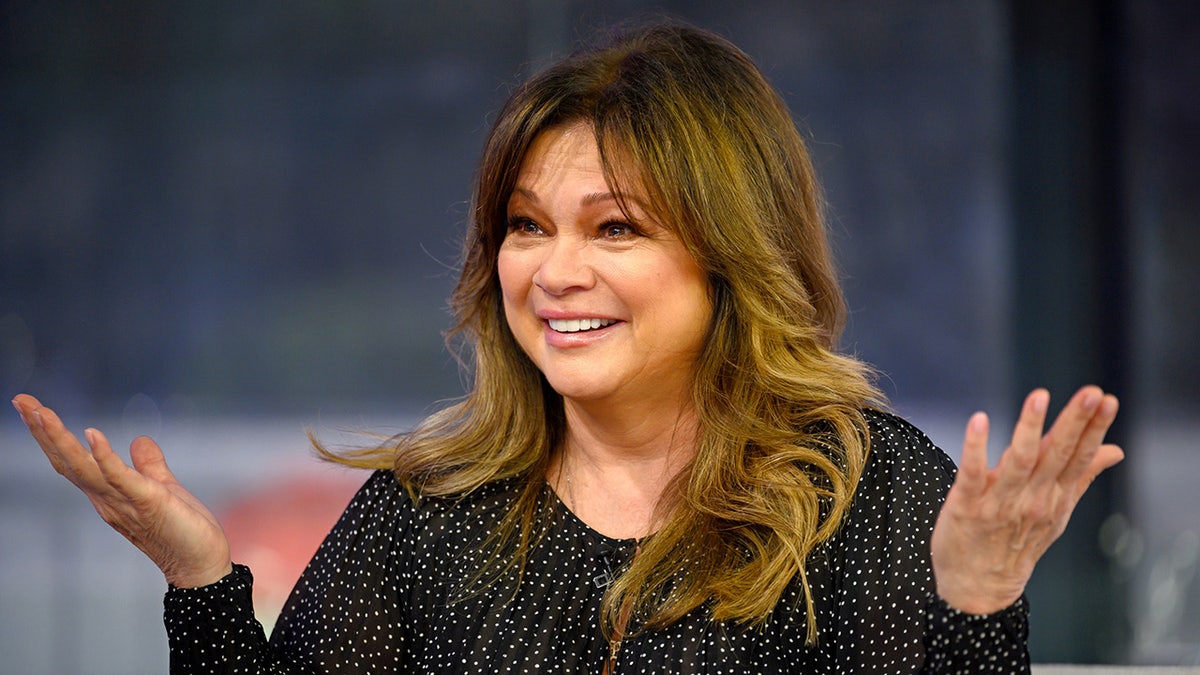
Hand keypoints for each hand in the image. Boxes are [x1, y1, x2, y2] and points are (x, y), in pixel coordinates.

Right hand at [12, 394, 232, 587]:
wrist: (201, 564)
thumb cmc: (182, 529)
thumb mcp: (162, 487)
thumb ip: (148, 465)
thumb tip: (139, 440)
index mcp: (108, 492)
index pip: (71, 460)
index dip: (50, 434)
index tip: (31, 405)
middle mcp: (106, 498)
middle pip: (67, 460)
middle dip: (43, 430)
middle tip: (22, 401)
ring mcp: (123, 501)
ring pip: (84, 467)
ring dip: (62, 439)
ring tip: (41, 412)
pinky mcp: (147, 501)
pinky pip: (120, 477)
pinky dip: (104, 456)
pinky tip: (92, 434)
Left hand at [930, 386, 1122, 614]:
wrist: (979, 587)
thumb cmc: (1016, 542)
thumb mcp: (1056, 512)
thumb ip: (1081, 477)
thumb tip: (1115, 450)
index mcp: (1054, 496)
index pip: (1078, 457)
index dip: (1093, 428)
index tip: (1107, 399)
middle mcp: (1033, 498)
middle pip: (1057, 454)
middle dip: (1075, 422)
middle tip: (1092, 393)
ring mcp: (1000, 502)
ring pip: (1019, 461)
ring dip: (1030, 428)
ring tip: (1039, 397)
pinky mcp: (968, 504)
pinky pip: (972, 473)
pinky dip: (976, 448)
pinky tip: (979, 420)